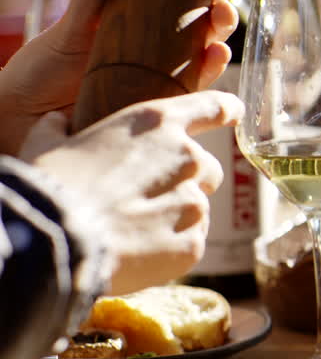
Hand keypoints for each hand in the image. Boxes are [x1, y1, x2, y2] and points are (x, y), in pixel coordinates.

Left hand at [0, 0, 244, 155]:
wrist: (24, 115)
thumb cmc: (42, 69)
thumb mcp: (69, 29)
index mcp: (142, 19)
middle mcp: (160, 47)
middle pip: (208, 24)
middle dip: (225, 8)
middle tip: (223, 0)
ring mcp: (163, 75)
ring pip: (208, 54)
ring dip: (222, 37)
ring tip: (221, 21)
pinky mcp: (161, 103)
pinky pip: (194, 88)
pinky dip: (210, 71)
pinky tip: (216, 56)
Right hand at [31, 91, 244, 294]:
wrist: (54, 243)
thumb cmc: (47, 189)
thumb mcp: (47, 144)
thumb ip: (60, 129)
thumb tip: (56, 120)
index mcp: (156, 123)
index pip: (211, 107)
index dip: (225, 109)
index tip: (235, 111)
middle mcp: (186, 158)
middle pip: (208, 167)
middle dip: (188, 179)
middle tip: (150, 195)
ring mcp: (194, 203)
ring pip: (199, 207)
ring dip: (177, 215)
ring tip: (136, 227)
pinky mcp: (194, 244)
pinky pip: (191, 241)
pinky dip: (172, 246)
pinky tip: (140, 251)